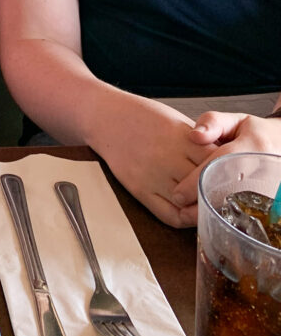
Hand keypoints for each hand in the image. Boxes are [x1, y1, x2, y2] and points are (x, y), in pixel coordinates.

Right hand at [94, 97, 214, 227]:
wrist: (105, 117)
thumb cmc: (141, 115)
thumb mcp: (175, 119)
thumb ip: (198, 141)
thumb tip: (222, 161)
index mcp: (180, 137)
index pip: (216, 161)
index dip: (226, 170)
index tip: (230, 175)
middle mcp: (167, 157)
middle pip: (205, 184)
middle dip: (217, 190)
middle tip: (224, 195)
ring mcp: (152, 176)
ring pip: (189, 203)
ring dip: (202, 207)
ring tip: (207, 205)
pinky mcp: (140, 190)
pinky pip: (169, 215)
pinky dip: (184, 219)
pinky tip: (188, 212)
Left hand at [170, 111, 280, 224]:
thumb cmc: (255, 133)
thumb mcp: (235, 120)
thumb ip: (213, 122)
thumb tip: (194, 135)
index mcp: (254, 144)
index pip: (220, 163)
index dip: (197, 180)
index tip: (178, 195)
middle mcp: (265, 167)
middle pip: (230, 191)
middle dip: (203, 202)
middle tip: (181, 211)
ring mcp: (272, 188)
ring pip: (241, 207)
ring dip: (215, 214)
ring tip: (191, 218)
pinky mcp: (274, 202)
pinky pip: (251, 214)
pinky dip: (231, 219)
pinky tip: (213, 221)